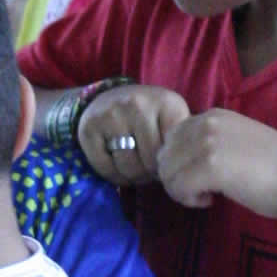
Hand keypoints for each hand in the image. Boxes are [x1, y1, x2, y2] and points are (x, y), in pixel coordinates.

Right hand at [75, 84, 189, 183]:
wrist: (108, 98)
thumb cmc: (148, 116)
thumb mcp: (171, 120)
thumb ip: (182, 141)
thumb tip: (186, 171)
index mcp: (167, 103)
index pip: (174, 152)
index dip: (171, 164)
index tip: (166, 161)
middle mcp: (138, 105)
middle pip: (151, 162)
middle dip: (152, 173)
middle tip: (149, 170)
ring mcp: (112, 115)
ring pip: (129, 168)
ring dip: (134, 177)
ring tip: (137, 169)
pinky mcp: (90, 129)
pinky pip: (106, 169)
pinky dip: (114, 177)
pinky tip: (119, 166)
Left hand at [153, 107, 276, 217]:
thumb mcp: (238, 142)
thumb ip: (211, 143)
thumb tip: (182, 163)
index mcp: (214, 115)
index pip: (173, 137)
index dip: (181, 161)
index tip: (203, 176)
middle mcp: (207, 123)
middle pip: (165, 155)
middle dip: (177, 177)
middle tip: (202, 190)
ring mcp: (207, 144)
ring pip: (167, 173)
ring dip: (182, 190)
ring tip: (207, 195)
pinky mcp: (209, 167)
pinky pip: (178, 188)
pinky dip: (189, 199)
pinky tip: (211, 200)